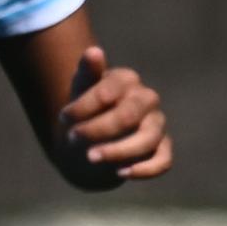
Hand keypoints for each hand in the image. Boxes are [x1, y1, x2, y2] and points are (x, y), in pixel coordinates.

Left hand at [53, 43, 170, 187]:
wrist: (90, 136)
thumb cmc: (85, 108)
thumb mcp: (80, 90)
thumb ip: (87, 73)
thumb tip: (94, 52)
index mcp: (127, 80)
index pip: (108, 92)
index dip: (83, 107)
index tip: (62, 118)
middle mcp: (147, 100)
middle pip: (128, 116)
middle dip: (98, 129)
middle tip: (72, 138)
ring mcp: (157, 124)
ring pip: (148, 139)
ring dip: (117, 151)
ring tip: (90, 158)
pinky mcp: (161, 148)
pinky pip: (163, 161)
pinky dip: (145, 170)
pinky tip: (120, 173)